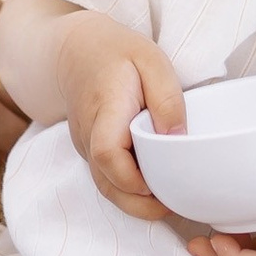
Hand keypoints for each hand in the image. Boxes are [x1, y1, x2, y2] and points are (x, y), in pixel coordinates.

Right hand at [54, 18, 187, 220]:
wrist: (77, 50)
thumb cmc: (117, 52)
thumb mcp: (151, 61)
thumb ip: (167, 99)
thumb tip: (178, 140)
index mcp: (105, 109)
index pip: (107, 153)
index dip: (133, 178)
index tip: (160, 184)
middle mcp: (88, 135)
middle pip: (107, 184)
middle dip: (140, 205)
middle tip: (175, 205)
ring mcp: (85, 147)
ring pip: (107, 188)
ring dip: (136, 203)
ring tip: (170, 201)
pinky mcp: (91, 152)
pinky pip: (108, 180)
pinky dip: (130, 191)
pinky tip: (155, 187)